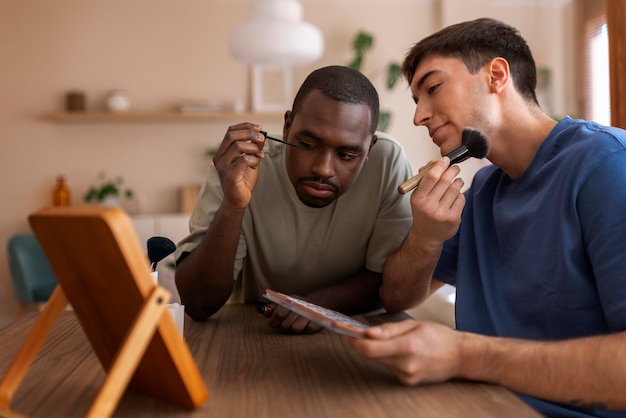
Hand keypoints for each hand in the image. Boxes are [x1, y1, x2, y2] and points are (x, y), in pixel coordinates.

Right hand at [212, 123, 265, 208]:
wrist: (239, 200)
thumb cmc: (243, 180)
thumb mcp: (250, 160)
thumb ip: (253, 148)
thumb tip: (261, 135)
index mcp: (222, 152)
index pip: (230, 131)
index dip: (245, 126)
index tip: (259, 127)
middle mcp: (219, 157)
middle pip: (232, 135)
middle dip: (249, 133)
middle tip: (262, 137)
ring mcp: (223, 166)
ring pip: (238, 146)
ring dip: (253, 148)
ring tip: (260, 155)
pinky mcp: (229, 175)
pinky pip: (243, 160)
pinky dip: (253, 159)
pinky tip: (256, 163)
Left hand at [265, 296, 323, 334]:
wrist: (318, 304)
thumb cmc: (297, 306)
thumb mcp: (285, 303)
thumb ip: (274, 308)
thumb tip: (261, 312)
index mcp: (290, 300)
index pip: (279, 313)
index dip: (273, 321)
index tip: (272, 324)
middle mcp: (300, 306)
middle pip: (285, 324)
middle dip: (282, 327)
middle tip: (283, 325)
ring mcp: (309, 314)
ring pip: (296, 328)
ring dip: (294, 328)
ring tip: (295, 324)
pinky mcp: (317, 322)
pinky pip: (307, 330)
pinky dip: (305, 329)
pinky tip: (305, 325)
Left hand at [346, 319, 461, 384]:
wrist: (460, 357)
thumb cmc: (439, 337)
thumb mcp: (415, 325)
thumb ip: (389, 329)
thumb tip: (368, 332)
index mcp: (408, 346)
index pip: (370, 348)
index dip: (354, 341)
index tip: (345, 332)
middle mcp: (406, 364)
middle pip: (371, 356)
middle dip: (361, 344)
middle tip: (354, 332)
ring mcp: (407, 376)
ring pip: (379, 361)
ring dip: (375, 350)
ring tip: (381, 339)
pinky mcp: (408, 382)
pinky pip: (389, 367)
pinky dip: (387, 358)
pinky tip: (398, 350)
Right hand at [409, 157, 464, 248]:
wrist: (427, 235)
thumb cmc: (423, 210)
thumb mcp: (418, 195)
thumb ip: (425, 178)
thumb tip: (436, 162)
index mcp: (418, 199)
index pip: (430, 177)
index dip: (440, 165)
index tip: (445, 160)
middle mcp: (429, 206)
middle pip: (445, 180)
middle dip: (452, 170)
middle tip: (455, 167)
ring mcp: (441, 213)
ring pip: (455, 188)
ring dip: (458, 181)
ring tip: (456, 181)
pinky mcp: (453, 218)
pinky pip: (461, 198)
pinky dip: (460, 193)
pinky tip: (456, 196)